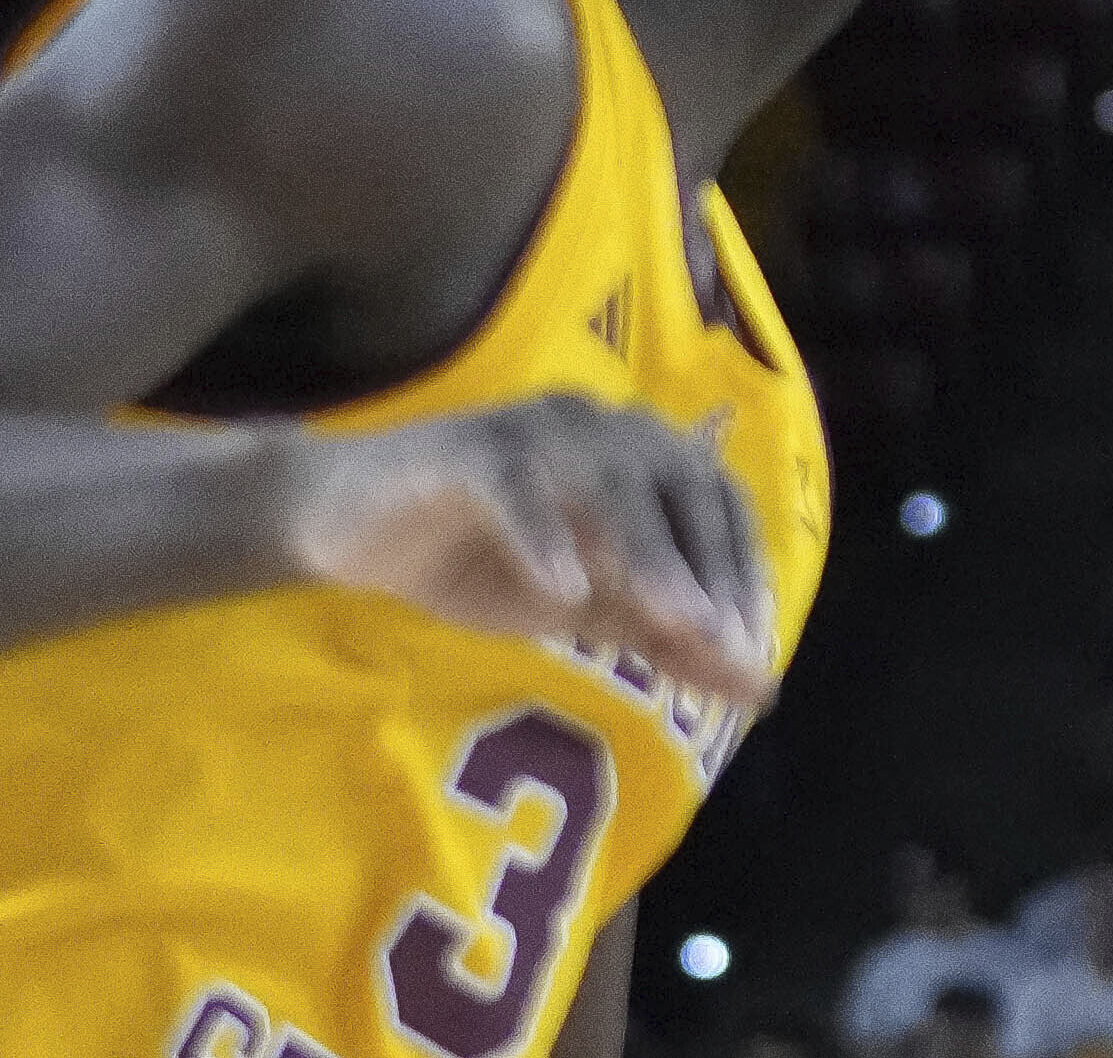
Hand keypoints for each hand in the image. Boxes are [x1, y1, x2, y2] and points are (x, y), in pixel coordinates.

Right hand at [275, 393, 777, 702]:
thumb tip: (760, 686)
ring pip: (609, 479)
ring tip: (673, 622)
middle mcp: (603, 427)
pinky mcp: (466, 449)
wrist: (353, 527)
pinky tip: (563, 594)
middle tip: (724, 643)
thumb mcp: (587, 609)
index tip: (754, 651)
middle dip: (711, 565)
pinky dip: (544, 535)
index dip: (745, 571)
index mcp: (643, 455)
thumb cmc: (485, 560)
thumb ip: (668, 637)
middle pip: (681, 483)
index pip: (720, 503)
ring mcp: (536, 430)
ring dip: (648, 552)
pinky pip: (513, 483)